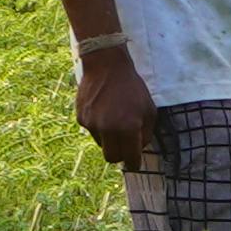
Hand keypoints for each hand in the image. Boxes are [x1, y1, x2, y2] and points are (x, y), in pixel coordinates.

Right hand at [72, 45, 153, 168]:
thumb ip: (146, 133)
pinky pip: (92, 131)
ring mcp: (92, 125)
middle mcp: (108, 129)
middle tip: (125, 146)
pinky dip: (99, 127)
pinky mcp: (82, 118)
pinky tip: (104, 110)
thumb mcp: (149, 109)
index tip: (134, 164)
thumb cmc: (132, 87)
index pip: (130, 159)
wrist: (106, 66)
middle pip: (112, 158)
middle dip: (120, 155)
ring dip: (109, 138)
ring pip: (102, 144)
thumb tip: (139, 148)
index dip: (134, 164)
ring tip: (115, 118)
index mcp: (127, 128)